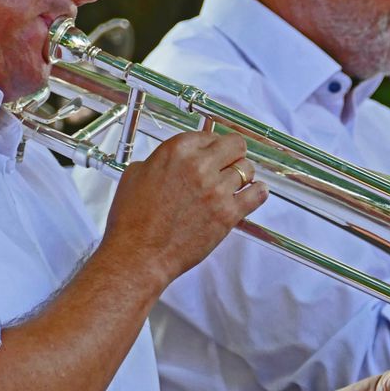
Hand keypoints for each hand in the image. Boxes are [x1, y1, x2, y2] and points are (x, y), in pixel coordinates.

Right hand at [102, 131, 267, 285]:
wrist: (138, 255)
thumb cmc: (132, 221)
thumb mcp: (135, 175)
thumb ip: (159, 161)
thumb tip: (170, 161)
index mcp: (176, 151)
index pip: (208, 135)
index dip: (211, 145)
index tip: (213, 152)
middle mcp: (199, 165)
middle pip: (235, 145)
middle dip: (233, 153)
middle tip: (230, 162)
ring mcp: (216, 189)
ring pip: (247, 169)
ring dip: (242, 175)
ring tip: (236, 183)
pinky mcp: (228, 213)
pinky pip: (257, 194)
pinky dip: (258, 192)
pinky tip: (254, 192)